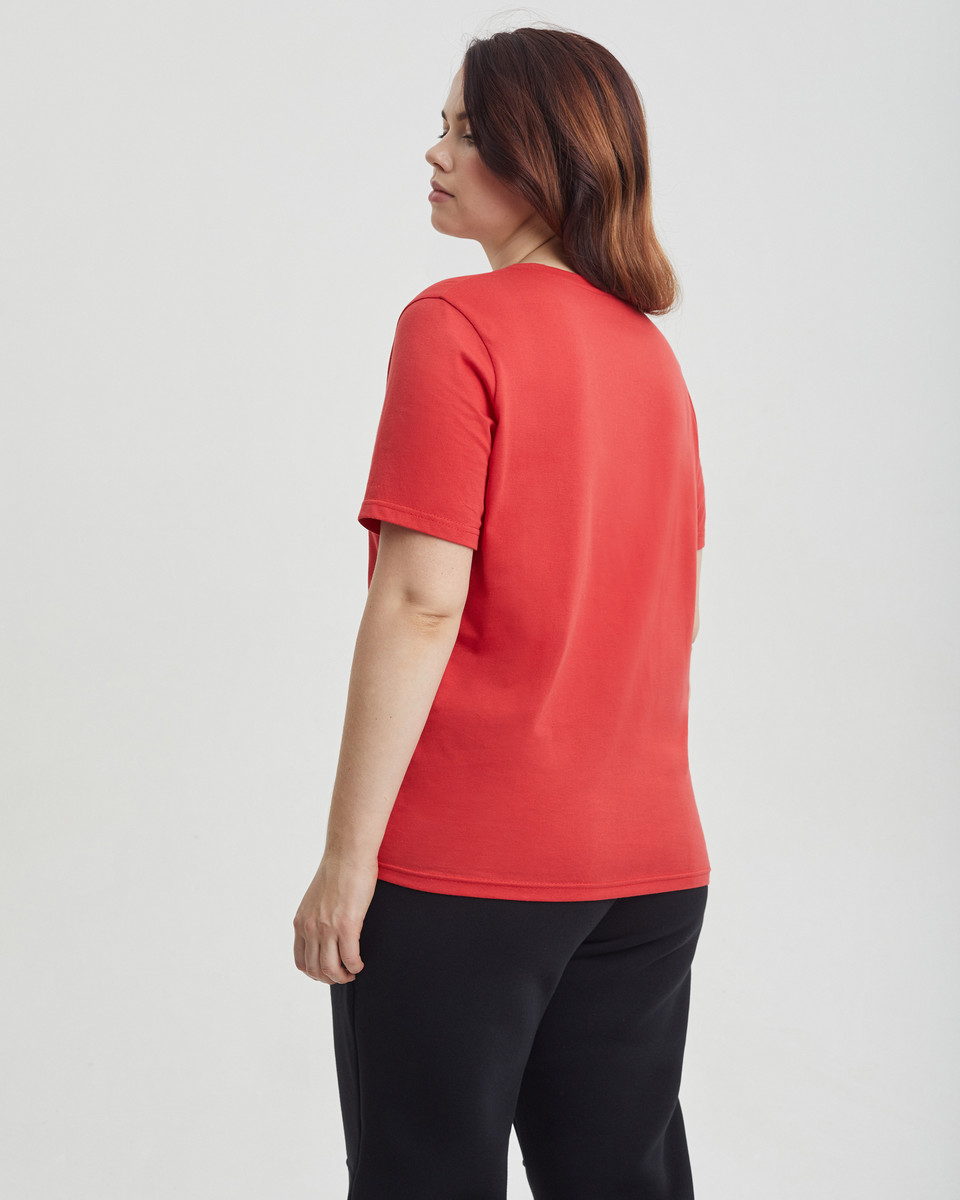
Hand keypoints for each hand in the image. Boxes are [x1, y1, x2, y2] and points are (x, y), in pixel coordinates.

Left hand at [293, 852, 379, 983]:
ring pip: (331, 969)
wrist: (347, 854)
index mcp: (301, 922)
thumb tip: (325, 930)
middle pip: (315, 969)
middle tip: (343, 975)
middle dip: (329, 978)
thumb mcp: (316, 898)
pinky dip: (355, 966)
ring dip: (343, 976)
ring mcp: (327, 928)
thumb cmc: (337, 871)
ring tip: (352, 972)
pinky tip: (360, 963)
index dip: (314, 973)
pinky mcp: (346, 925)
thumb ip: (316, 916)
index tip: (327, 971)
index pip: (301, 961)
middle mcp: (310, 928)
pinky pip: (350, 958)